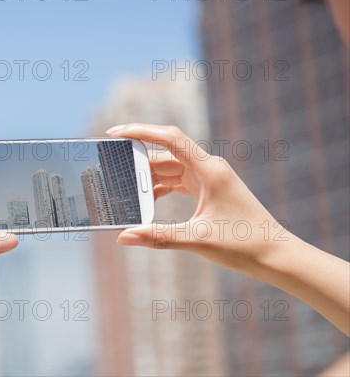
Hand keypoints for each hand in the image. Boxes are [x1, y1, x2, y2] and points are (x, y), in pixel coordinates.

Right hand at [106, 123, 289, 277]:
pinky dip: (160, 188)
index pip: (170, 138)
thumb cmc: (244, 244)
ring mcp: (209, 179)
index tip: (115, 132)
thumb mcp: (196, 239)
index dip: (140, 131)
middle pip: (165, 154)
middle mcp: (208, 168)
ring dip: (148, 178)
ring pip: (170, 169)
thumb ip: (158, 237)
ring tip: (124, 187)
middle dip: (137, 161)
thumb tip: (124, 237)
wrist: (276, 255)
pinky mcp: (208, 190)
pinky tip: (146, 200)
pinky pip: (178, 181)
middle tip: (110, 169)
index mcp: (209, 170)